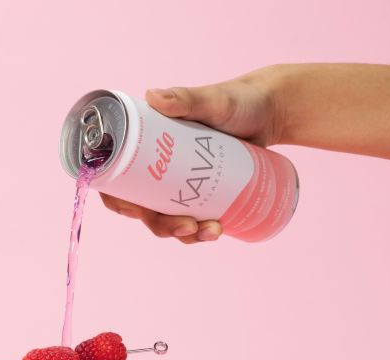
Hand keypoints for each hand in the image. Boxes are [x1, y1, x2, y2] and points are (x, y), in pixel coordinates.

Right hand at [100, 68, 282, 243]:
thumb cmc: (237, 100)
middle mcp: (158, 167)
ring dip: (183, 233)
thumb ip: (185, 98)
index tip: (137, 211)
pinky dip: (200, 232)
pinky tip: (217, 231)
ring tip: (213, 231)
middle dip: (161, 224)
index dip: (119, 198)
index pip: (119, 177)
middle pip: (143, 207)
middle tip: (188, 225)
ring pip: (167, 218)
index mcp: (146, 144)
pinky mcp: (200, 193)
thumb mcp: (212, 100)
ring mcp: (179, 183)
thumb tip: (152, 96)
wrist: (270, 111)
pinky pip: (192, 220)